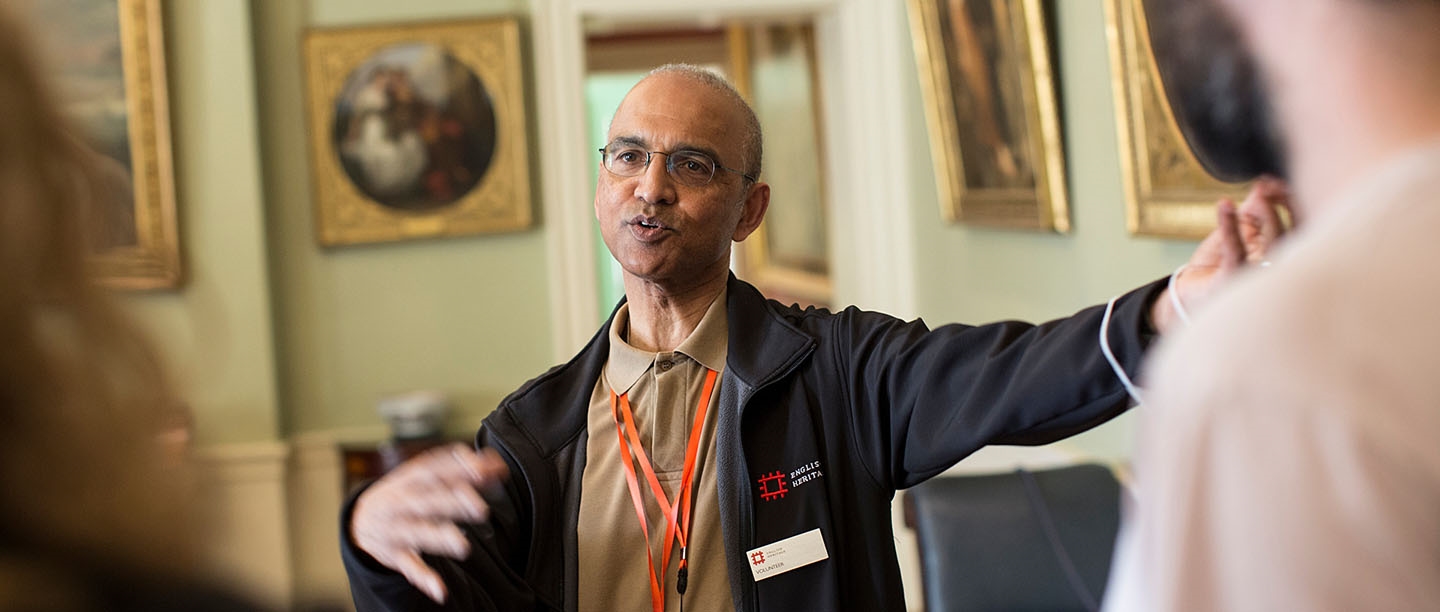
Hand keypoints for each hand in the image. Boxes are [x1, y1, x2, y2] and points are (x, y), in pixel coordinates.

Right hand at [350, 444, 508, 603]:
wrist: (361, 518)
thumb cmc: (405, 492)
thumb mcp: (425, 474)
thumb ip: (462, 469)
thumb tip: (498, 464)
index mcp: (410, 479)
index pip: (434, 471)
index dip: (457, 472)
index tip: (483, 472)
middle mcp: (402, 502)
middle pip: (427, 502)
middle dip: (452, 504)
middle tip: (480, 509)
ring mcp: (397, 529)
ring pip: (418, 534)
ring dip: (439, 539)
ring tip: (463, 547)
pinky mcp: (395, 555)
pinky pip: (410, 567)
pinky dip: (424, 578)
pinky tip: (440, 590)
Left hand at [1150, 177, 1290, 332]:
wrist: (1189, 294)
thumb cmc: (1219, 263)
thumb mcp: (1240, 230)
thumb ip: (1253, 209)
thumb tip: (1264, 184)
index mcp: (1286, 253)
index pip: (1306, 225)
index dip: (1295, 200)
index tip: (1275, 181)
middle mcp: (1280, 268)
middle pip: (1299, 232)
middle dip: (1287, 203)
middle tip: (1269, 185)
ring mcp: (1259, 278)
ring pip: (1276, 243)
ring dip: (1268, 213)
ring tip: (1259, 192)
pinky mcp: (1233, 282)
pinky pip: (1236, 252)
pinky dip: (1230, 226)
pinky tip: (1224, 205)